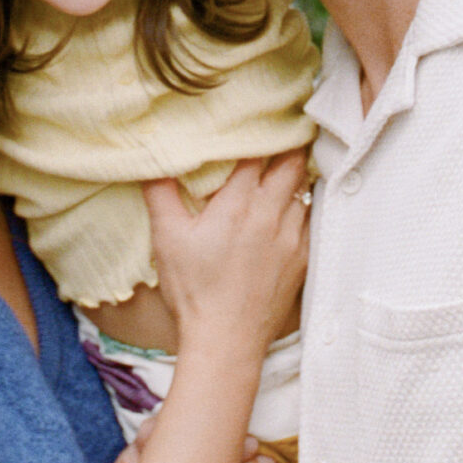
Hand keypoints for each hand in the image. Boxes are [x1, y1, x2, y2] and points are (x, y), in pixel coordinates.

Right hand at [141, 153, 308, 360]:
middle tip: (277, 135)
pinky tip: (286, 212)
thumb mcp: (167, 238)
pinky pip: (308, 221)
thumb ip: (161, 193)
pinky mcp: (301, 259)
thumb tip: (153, 161)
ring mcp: (291, 237)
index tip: (254, 121)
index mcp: (239, 203)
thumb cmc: (195, 291)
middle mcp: (271, 214)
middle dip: (286, 146)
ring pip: (304, 191)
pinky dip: (299, 209)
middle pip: (292, 163)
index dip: (257, 133)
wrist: (226, 341)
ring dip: (293, 178)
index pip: (257, 151)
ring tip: (281, 170)